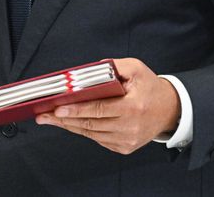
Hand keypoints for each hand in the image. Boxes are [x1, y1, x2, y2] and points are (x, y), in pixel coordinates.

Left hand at [35, 57, 179, 153]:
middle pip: (90, 124)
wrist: (170, 109)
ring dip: (69, 126)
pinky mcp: (124, 148)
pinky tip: (69, 123)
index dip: (76, 110)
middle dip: (63, 119)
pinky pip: (97, 139)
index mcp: (133, 107)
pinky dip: (82, 130)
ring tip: (51, 118)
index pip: (98, 109)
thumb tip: (87, 71)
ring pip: (91, 134)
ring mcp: (127, 140)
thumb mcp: (135, 68)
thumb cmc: (150, 87)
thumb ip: (112, 66)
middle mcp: (130, 127)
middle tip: (43, 114)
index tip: (57, 108)